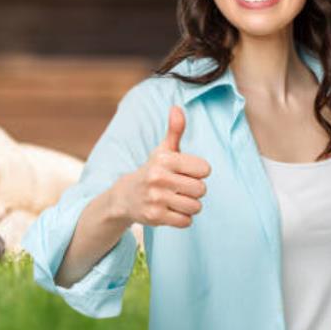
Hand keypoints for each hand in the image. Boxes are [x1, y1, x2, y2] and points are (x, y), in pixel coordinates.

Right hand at [110, 105, 210, 227]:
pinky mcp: (155, 216)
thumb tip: (177, 108)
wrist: (125, 196)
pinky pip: (186, 221)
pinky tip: (171, 210)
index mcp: (164, 159)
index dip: (199, 172)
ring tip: (177, 200)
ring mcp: (156, 198)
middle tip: (181, 188)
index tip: (187, 172)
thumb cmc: (153, 171)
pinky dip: (182, 218)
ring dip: (190, 206)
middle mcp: (158, 177)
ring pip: (195, 207)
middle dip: (195, 191)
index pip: (204, 169)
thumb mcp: (162, 150)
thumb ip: (174, 131)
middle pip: (201, 190)